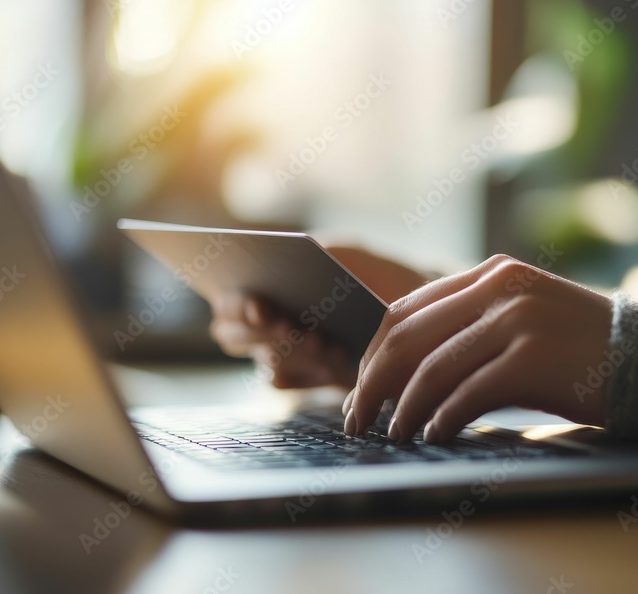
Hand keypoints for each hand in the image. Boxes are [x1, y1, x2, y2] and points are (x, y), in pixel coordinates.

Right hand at [209, 245, 427, 388]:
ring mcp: (283, 354)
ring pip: (267, 361)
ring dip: (290, 352)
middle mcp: (263, 322)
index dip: (236, 304)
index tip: (260, 304)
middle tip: (287, 325)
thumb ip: (324, 252)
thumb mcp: (352, 255)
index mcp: (263, 285)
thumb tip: (301, 260)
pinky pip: (291, 384)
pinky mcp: (307, 379)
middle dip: (259, 332)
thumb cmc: (375, 275)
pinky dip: (307, 375)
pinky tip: (334, 364)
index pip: (226, 300)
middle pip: (233, 336)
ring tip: (320, 340)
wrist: (411, 309)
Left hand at [343, 254, 613, 442]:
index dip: (374, 352)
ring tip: (393, 433)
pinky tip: (434, 434)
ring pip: (431, 369)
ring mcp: (516, 321)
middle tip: (357, 417)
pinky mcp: (532, 359)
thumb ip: (472, 325)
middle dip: (373, 382)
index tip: (360, 385)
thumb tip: (404, 368)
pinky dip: (441, 419)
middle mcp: (500, 289)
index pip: (407, 309)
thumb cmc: (577, 350)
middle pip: (408, 337)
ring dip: (403, 408)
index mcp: (491, 274)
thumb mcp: (523, 318)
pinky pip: (467, 395)